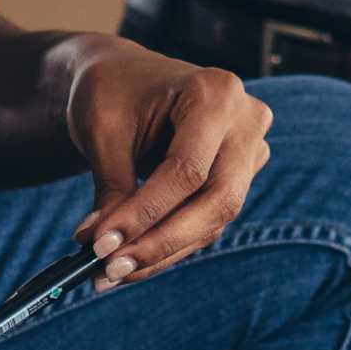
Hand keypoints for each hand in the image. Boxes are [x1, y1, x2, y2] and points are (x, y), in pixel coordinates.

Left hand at [53, 39, 277, 283]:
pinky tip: (130, 262)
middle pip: (217, 200)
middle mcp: (245, 121)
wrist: (123, 76)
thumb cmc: (111, 90)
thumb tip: (106, 249)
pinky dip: (167, 244)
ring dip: (160, 252)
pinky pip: (208, 221)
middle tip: (110, 270)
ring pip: (214, 219)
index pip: (188, 170)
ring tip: (108, 273)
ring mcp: (249, 150)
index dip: (145, 213)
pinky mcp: (239, 176)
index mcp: (215, 92)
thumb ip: (112, 189)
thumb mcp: (103, 131)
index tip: (100, 245)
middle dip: (161, 243)